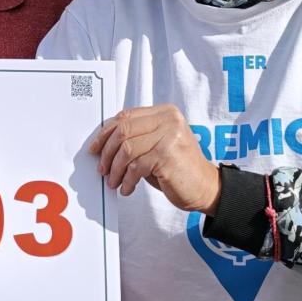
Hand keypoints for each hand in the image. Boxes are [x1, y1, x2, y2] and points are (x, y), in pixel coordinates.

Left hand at [87, 104, 219, 211]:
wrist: (206, 187)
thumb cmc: (177, 168)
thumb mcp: (157, 146)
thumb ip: (136, 138)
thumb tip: (102, 144)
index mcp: (165, 112)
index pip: (126, 117)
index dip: (106, 132)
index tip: (95, 148)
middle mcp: (169, 120)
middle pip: (123, 130)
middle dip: (107, 152)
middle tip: (101, 168)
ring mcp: (169, 136)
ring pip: (127, 149)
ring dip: (115, 169)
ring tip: (113, 181)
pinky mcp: (168, 155)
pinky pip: (136, 167)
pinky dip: (127, 180)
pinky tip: (127, 188)